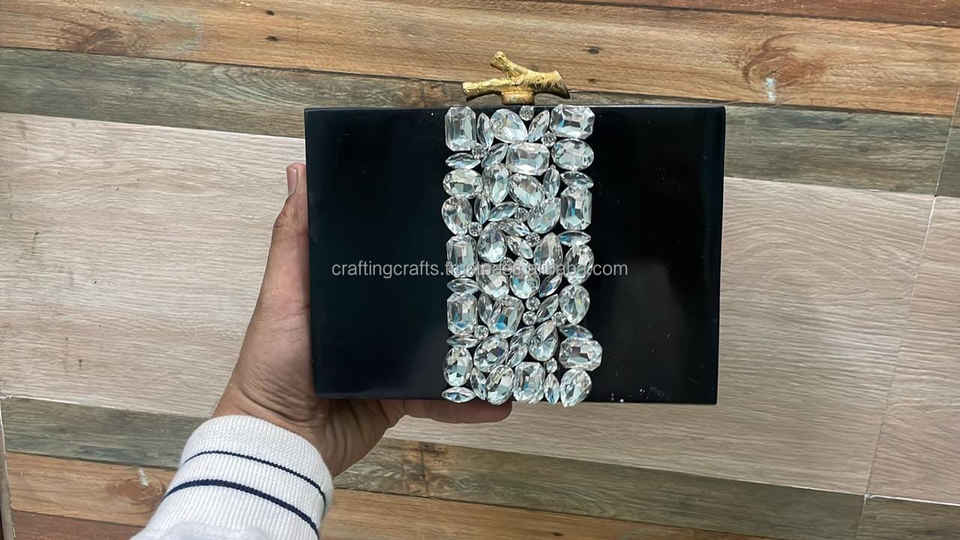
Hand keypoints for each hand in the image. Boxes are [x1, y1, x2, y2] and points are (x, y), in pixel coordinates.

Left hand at [214, 163, 509, 475]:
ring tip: (515, 334)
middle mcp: (369, 320)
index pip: (386, 251)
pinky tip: (501, 400)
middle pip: (421, 298)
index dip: (416, 232)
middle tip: (504, 269)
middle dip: (460, 289)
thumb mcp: (284, 294)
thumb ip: (295, 239)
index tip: (456, 208)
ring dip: (475, 346)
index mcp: (345, 289)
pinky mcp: (399, 398)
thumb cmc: (273, 363)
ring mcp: (387, 360)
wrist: (280, 442)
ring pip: (440, 348)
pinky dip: (468, 402)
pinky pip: (440, 397)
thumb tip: (299, 171)